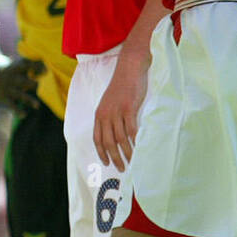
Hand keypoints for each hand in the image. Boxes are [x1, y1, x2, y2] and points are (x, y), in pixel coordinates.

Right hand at [0, 56, 44, 113]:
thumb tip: (46, 72)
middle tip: (36, 85)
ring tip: (37, 106)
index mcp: (16, 68)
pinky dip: (17, 111)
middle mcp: (12, 78)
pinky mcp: (4, 98)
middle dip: (32, 84)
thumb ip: (35, 64)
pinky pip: (11, 105)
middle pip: (23, 81)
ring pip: (19, 95)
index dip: (36, 68)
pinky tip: (23, 115)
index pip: (27, 66)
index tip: (44, 72)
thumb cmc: (14, 69)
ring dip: (28, 100)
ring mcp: (8, 89)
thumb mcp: (21, 64)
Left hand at [93, 52, 148, 171]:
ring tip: (132, 162)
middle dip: (114, 158)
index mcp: (99, 114)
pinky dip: (135, 141)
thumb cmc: (123, 86)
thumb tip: (115, 133)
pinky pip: (131, 129)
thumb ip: (111, 117)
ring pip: (120, 138)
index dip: (101, 153)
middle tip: (122, 168)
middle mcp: (105, 115)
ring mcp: (116, 112)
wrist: (129, 68)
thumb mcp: (110, 102)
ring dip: (126, 153)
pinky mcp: (128, 108)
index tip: (107, 163)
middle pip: (108, 142)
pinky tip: (139, 148)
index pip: (97, 138)